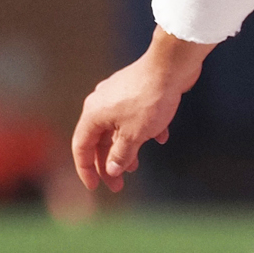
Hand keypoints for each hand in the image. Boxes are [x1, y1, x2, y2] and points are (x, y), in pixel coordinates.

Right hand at [70, 29, 213, 192]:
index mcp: (93, 114)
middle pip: (100, 140)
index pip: (81, 147)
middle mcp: (101, 103)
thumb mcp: (134, 135)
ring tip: (136, 165)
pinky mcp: (137, 90)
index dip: (86, 169)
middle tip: (119, 184)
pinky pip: (135, 116)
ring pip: (118, 129)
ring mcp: (119, 95)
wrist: (172, 65)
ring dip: (126, 148)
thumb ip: (121, 154)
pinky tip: (161, 137)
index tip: (95, 187)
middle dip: (108, 163)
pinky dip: (144, 130)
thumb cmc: (150, 99)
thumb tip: (111, 169)